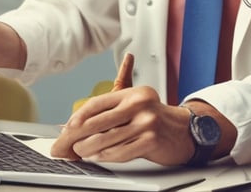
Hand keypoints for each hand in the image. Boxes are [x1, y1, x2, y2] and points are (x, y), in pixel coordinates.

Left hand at [50, 86, 194, 165]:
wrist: (184, 130)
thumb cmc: (154, 118)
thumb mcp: (136, 104)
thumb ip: (112, 108)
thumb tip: (80, 120)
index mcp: (133, 93)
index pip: (99, 102)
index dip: (80, 115)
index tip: (68, 125)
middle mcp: (140, 104)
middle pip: (100, 121)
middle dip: (79, 134)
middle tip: (66, 143)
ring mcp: (146, 123)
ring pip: (107, 138)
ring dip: (89, 148)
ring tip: (79, 150)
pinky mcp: (151, 140)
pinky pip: (121, 152)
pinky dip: (105, 156)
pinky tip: (97, 156)